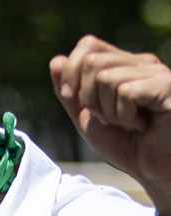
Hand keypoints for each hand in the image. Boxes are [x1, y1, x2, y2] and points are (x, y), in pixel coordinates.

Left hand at [51, 37, 170, 196]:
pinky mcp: (167, 86)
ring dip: (108, 111)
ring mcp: (156, 72)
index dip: (71, 73)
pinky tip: (141, 125)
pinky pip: (125, 91)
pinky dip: (124, 115)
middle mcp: (141, 62)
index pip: (88, 46)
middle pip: (92, 62)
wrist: (156, 169)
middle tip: (109, 119)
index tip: (74, 99)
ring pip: (106, 77)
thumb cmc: (127, 144)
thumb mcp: (88, 119)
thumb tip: (56, 60)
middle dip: (88, 99)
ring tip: (128, 123)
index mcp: (123, 65)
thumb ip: (70, 93)